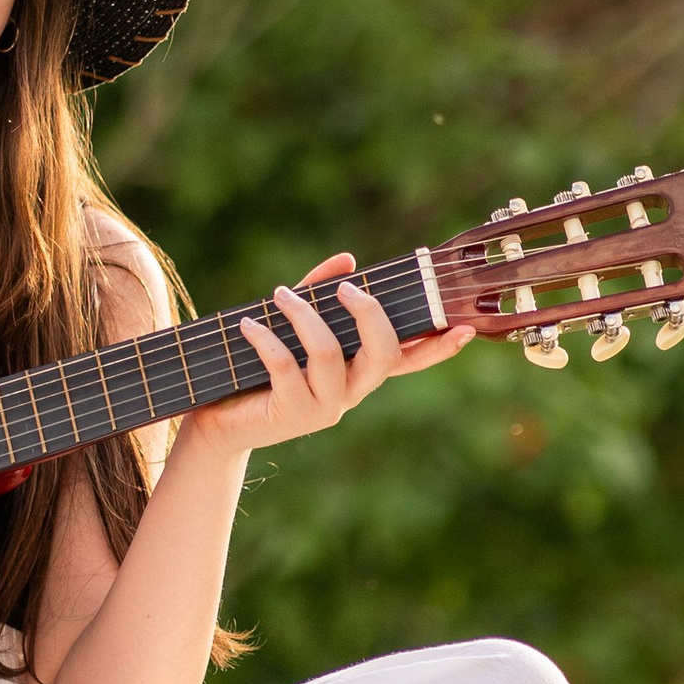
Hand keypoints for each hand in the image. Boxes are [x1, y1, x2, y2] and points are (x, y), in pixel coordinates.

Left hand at [181, 253, 471, 454]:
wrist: (218, 423)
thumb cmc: (256, 370)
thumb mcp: (290, 325)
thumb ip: (317, 292)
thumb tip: (347, 260)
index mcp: (359, 371)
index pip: (407, 359)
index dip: (437, 347)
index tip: (465, 327)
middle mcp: (351, 392)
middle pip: (381, 353)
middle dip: (368, 314)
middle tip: (344, 288)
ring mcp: (325, 407)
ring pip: (330, 354)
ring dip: (304, 317)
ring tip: (280, 295)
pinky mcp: (292, 415)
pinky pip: (286, 368)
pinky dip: (267, 340)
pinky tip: (249, 324)